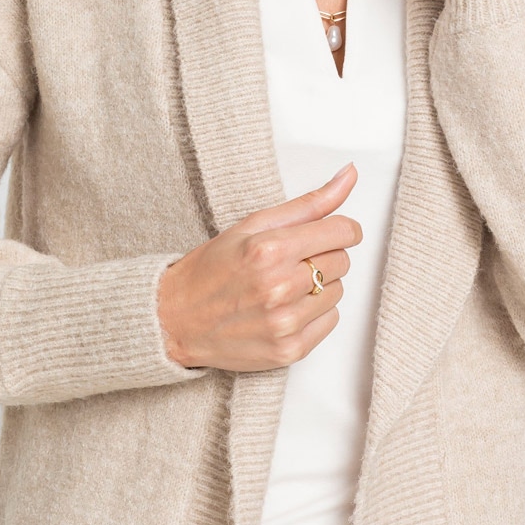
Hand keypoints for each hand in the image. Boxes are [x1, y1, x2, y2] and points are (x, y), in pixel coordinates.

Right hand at [156, 163, 361, 371]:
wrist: (175, 320)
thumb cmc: (210, 270)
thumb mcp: (252, 225)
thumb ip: (308, 203)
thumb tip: (349, 175)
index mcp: (270, 250)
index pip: (343, 232)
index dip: (341, 230)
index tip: (331, 233)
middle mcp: (280, 288)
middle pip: (342, 261)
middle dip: (322, 256)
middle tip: (290, 261)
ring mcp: (285, 322)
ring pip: (337, 292)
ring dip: (318, 286)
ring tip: (283, 287)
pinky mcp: (290, 349)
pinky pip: (330, 320)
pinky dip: (314, 313)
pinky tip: (285, 308)